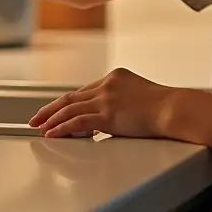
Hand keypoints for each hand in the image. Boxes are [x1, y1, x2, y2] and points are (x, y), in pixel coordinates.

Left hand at [28, 68, 172, 138]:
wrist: (175, 109)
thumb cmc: (165, 107)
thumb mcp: (140, 96)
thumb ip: (123, 103)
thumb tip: (113, 119)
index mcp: (115, 77)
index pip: (84, 91)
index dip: (67, 102)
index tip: (56, 109)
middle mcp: (107, 85)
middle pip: (71, 97)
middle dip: (51, 108)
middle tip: (36, 118)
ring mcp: (106, 99)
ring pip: (70, 108)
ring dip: (51, 119)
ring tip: (39, 127)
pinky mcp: (107, 115)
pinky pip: (77, 122)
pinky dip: (61, 128)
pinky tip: (52, 133)